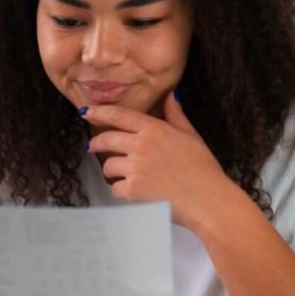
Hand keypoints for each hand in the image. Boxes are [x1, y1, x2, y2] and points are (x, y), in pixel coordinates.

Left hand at [85, 90, 235, 228]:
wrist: (208, 199)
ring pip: (108, 166)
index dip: (99, 112)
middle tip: (92, 147)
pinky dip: (121, 191)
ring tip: (124, 175)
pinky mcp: (133, 190)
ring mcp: (135, 168)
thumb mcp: (191, 136)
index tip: (86, 112)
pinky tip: (133, 192)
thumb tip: (172, 95)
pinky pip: (115, 188)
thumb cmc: (203, 169)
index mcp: (154, 129)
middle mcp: (141, 145)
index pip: (119, 116)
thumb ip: (176, 115)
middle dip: (96, 143)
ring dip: (112, 171)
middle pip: (106, 139)